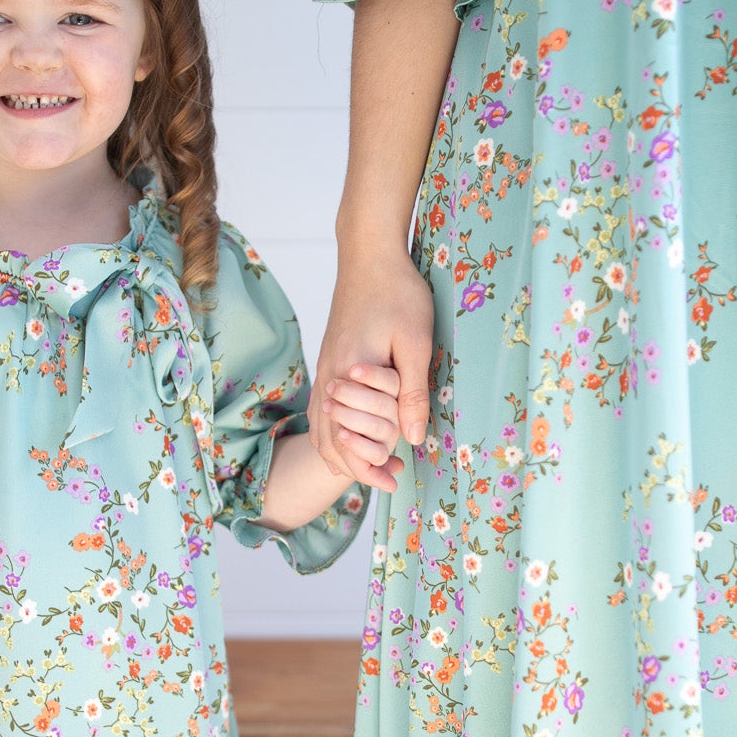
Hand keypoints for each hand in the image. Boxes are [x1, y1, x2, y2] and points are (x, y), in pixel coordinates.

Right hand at [308, 246, 433, 483]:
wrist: (369, 256)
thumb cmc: (398, 294)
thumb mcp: (416, 343)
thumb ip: (412, 394)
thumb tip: (414, 438)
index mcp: (349, 377)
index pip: (349, 440)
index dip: (370, 467)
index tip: (394, 480)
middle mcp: (329, 378)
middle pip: (330, 441)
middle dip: (357, 467)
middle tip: (390, 479)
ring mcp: (324, 370)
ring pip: (320, 428)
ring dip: (343, 453)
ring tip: (373, 467)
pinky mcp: (327, 362)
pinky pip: (320, 411)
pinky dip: (332, 433)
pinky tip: (350, 437)